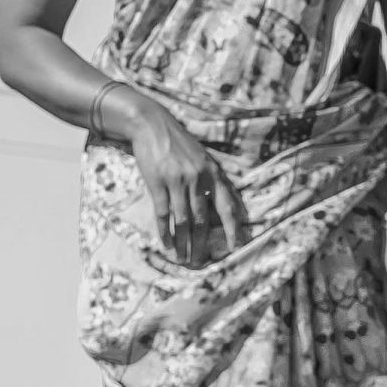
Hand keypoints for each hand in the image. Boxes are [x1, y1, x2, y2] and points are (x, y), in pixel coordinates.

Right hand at [120, 91, 250, 265]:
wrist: (151, 124)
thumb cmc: (178, 143)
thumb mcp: (201, 157)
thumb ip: (211, 180)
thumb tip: (220, 208)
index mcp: (212, 173)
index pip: (227, 206)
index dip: (232, 228)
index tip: (235, 247)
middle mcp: (198, 178)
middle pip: (203, 220)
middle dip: (202, 245)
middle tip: (201, 263)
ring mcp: (177, 181)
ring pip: (183, 221)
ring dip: (184, 244)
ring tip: (184, 260)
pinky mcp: (157, 182)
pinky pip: (163, 214)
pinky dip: (165, 232)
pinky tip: (167, 245)